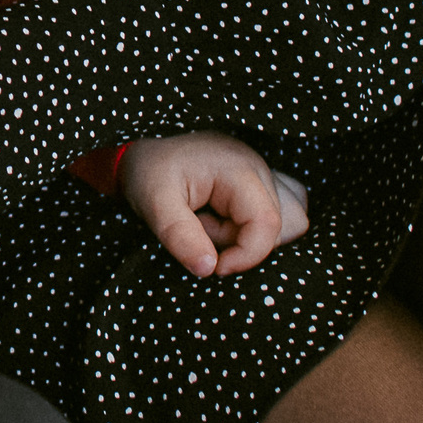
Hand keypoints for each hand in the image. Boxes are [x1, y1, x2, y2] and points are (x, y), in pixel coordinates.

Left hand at [120, 131, 311, 277]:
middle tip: (199, 228)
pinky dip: (254, 227)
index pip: (267, 224)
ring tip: (210, 221)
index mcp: (239, 168)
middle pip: (272, 228)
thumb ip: (180, 236)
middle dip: (235, 242)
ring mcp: (261, 174)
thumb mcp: (154, 203)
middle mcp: (258, 168)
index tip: (214, 267)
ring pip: (280, 223)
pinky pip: (276, 214)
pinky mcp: (257, 184)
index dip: (246, 256)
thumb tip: (209, 269)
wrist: (142, 154)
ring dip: (246, 235)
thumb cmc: (148, 172)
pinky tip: (225, 219)